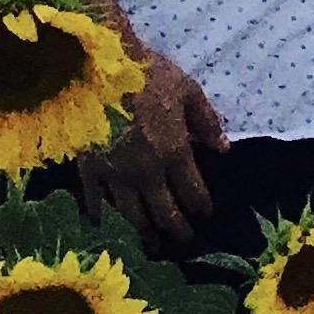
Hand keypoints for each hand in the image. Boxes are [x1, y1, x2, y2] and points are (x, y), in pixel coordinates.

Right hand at [81, 39, 230, 248]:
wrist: (100, 68)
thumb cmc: (148, 74)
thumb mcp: (188, 90)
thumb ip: (207, 121)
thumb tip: (224, 149)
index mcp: (175, 153)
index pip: (193, 193)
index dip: (202, 208)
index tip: (206, 216)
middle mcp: (148, 173)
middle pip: (165, 213)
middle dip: (178, 231)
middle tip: (184, 241)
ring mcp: (116, 175)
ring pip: (133, 216)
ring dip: (144, 234)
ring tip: (151, 246)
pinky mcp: (89, 169)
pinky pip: (94, 199)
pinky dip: (98, 215)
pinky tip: (100, 225)